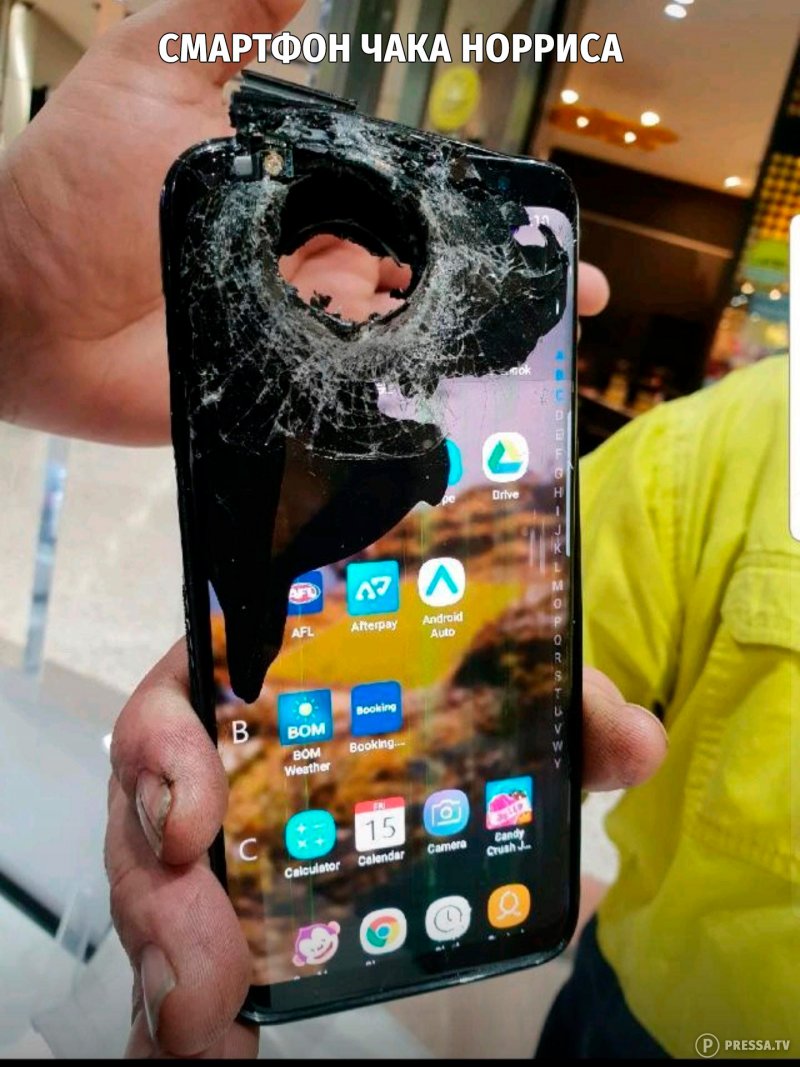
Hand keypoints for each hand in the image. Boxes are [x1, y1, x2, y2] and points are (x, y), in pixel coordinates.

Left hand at [0, 0, 607, 444]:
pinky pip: (353, 403)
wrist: (19, 308)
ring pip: (405, 347)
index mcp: (309, 193)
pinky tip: (465, 411)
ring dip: (473, 353)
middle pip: (430, 281)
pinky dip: (407, 406)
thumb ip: (238, 2)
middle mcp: (316, 266)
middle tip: (572, 306)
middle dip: (504, 292)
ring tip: (543, 363)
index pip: (418, 202)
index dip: (486, 214)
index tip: (550, 230)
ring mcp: (301, 339)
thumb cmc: (80, 187)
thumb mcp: (162, 68)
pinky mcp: (280, 401)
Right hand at [107, 643, 666, 1057]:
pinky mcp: (218, 899)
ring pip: (153, 888)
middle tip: (198, 976)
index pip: (179, 697)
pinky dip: (178, 999)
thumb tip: (636, 740)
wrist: (417, 737)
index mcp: (259, 681)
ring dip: (167, 961)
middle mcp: (218, 754)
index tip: (190, 819)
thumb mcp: (500, 702)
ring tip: (200, 1029)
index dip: (161, 752)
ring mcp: (212, 831)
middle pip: (146, 814)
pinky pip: (175, 942)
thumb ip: (565, 709)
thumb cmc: (440, 702)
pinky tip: (203, 1049)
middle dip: (160, 896)